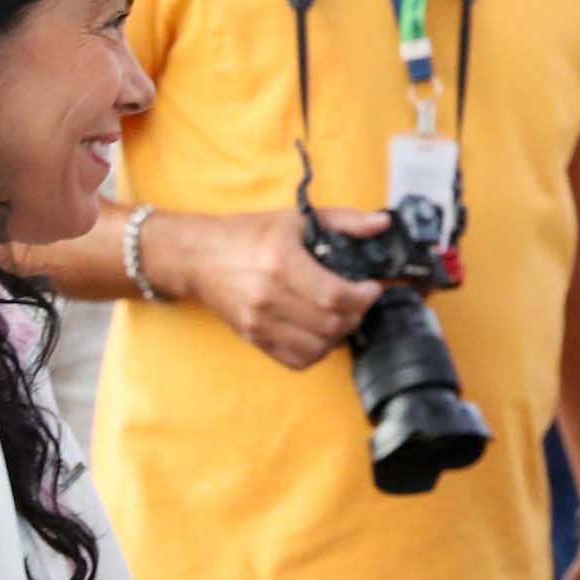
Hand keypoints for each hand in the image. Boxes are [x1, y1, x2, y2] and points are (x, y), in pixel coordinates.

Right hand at [169, 206, 387, 369]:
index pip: (336, 296)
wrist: (197, 257)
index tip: (371, 287)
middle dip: (356, 314)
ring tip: (341, 316)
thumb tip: (382, 224)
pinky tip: (320, 332)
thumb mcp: (294, 220)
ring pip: (318, 348)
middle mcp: (269, 297)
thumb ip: (344, 221)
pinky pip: (296, 360)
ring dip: (339, 335)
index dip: (364, 297)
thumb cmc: (245, 236)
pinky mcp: (253, 339)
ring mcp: (259, 322)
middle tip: (359, 300)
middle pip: (331, 325)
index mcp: (281, 263)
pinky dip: (317, 351)